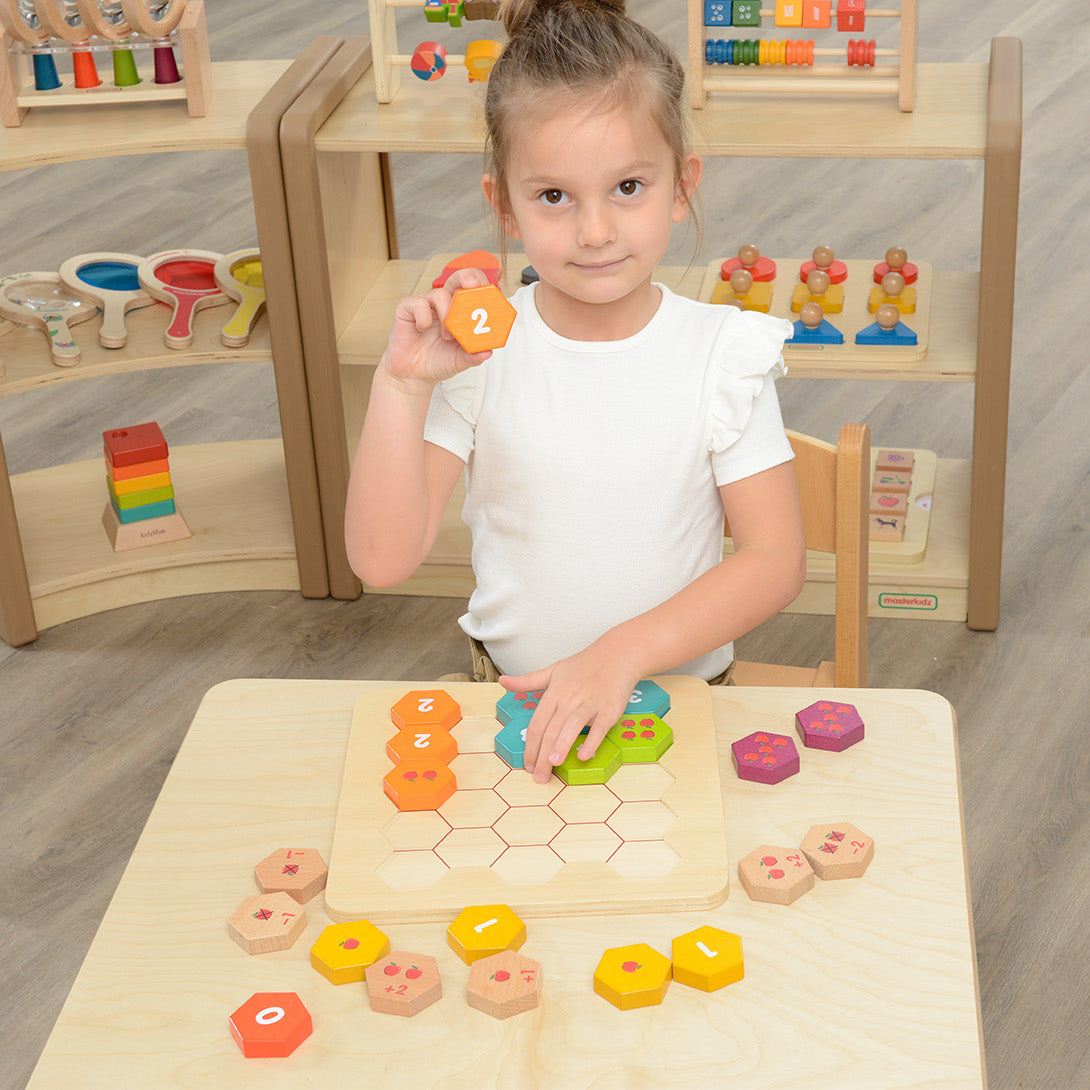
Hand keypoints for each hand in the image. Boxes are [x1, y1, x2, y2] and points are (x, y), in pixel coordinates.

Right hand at [381, 267, 494, 390]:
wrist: (413, 375)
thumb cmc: (437, 362)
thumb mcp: (460, 361)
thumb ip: (473, 355)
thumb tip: (488, 351)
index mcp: (461, 312)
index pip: (474, 291)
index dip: (483, 286)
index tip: (491, 292)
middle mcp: (445, 304)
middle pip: (458, 278)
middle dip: (468, 277)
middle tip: (473, 286)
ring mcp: (427, 304)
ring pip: (440, 293)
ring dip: (447, 314)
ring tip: (447, 336)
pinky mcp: (408, 308)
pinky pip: (419, 303)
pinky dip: (424, 317)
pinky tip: (423, 330)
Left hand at [501, 643, 641, 783]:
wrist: (616, 656)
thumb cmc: (583, 666)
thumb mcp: (552, 671)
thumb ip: (528, 681)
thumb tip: (502, 681)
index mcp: (554, 693)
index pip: (537, 723)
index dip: (530, 746)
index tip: (527, 764)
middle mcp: (569, 698)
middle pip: (551, 729)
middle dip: (542, 755)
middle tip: (539, 776)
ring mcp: (590, 704)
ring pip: (571, 726)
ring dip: (561, 746)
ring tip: (553, 764)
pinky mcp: (609, 709)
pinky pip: (599, 727)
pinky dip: (591, 741)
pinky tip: (583, 755)